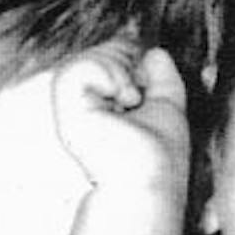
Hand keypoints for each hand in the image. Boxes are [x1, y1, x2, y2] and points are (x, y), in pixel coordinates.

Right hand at [50, 40, 191, 198]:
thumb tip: (154, 52)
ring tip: (130, 99)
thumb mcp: (167, 106)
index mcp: (101, 108)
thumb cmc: (160, 158)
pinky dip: (107, 75)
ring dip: (117, 70)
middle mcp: (82, 109)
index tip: (144, 84)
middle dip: (124, 58)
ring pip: (84, 59)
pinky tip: (122, 100)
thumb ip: (163, 78)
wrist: (149, 182)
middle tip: (137, 93)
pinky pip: (78, 69)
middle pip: (95, 53)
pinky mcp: (67, 112)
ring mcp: (71, 111)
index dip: (127, 56)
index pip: (105, 58)